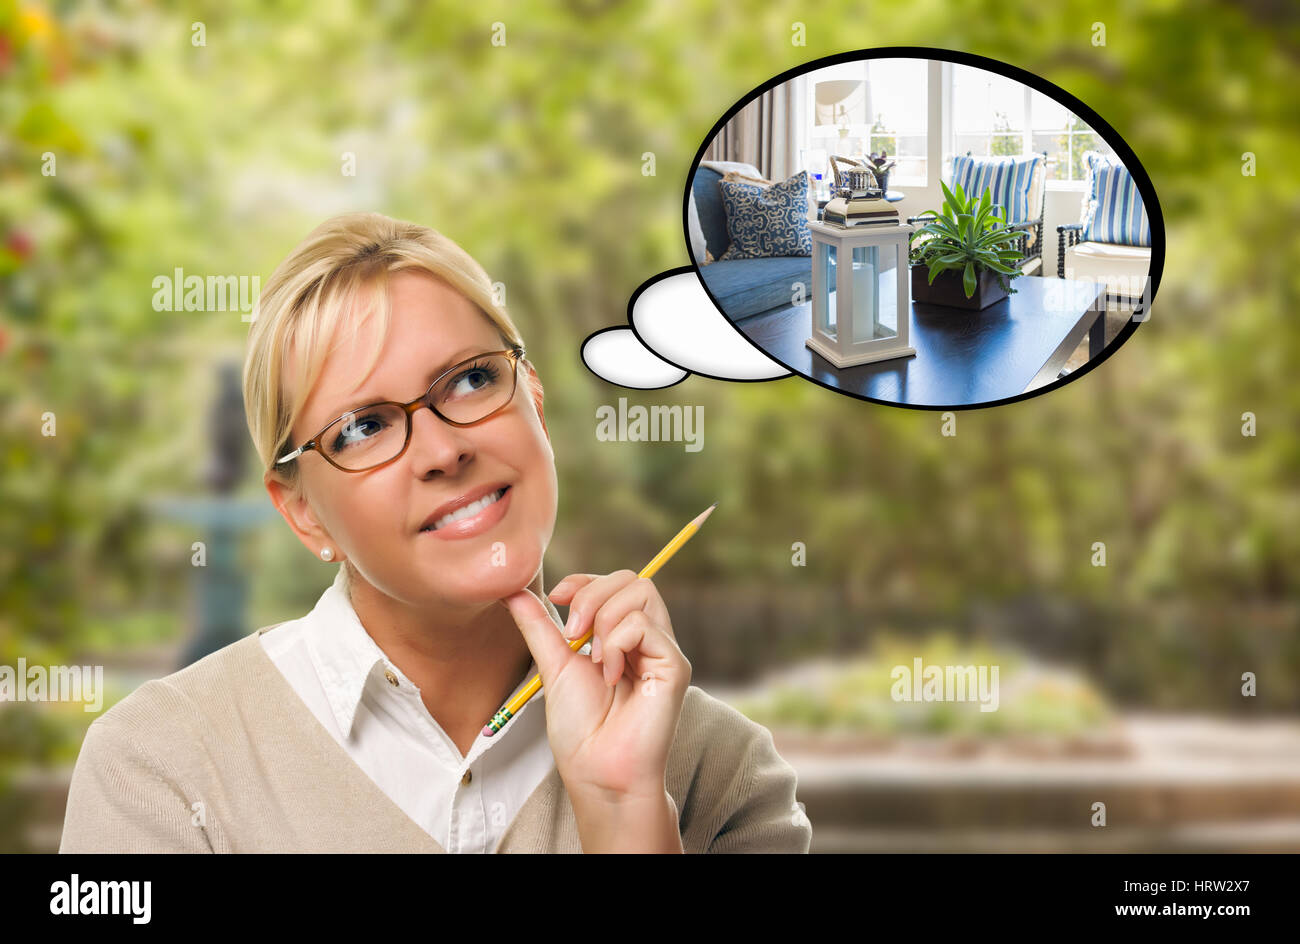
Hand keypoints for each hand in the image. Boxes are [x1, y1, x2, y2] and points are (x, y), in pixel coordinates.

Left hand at [501, 570, 690, 804]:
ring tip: (594, 660)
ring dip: (604, 619)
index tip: (556, 596)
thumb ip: (539, 625)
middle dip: (592, 594)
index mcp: (622, 637)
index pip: (615, 583)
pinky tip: (611, 675)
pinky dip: (618, 643)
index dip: (586, 581)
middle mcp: (647, 639)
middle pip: (631, 578)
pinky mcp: (674, 666)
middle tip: (571, 634)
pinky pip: (645, 625)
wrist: (597, 772)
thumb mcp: (554, 665)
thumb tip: (512, 591)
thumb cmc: (580, 730)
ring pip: (641, 591)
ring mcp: (663, 651)